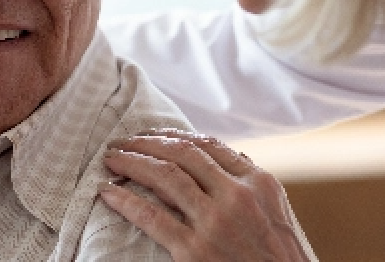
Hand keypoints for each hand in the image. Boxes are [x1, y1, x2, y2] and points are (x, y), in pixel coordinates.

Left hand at [100, 129, 313, 260]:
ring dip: (131, 162)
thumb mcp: (277, 216)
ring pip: (164, 175)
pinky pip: (151, 216)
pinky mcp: (195, 252)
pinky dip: (124, 200)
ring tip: (111, 159)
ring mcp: (216, 223)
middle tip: (121, 141)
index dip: (173, 135)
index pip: (209, 144)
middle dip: (146, 142)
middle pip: (182, 153)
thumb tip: (223, 160)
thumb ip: (249, 188)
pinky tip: (107, 192)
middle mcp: (238, 196)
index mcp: (260, 183)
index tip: (151, 134)